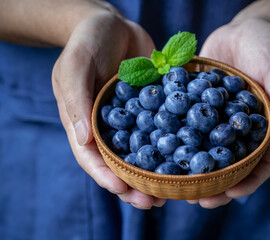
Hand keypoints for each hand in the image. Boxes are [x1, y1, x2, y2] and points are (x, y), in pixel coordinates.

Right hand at [52, 9, 164, 208]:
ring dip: (156, 173)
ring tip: (171, 191)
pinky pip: (163, 129)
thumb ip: (77, 100)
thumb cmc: (86, 41)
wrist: (113, 23)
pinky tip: (188, 155)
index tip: (122, 190)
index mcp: (85, 123)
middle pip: (120, 163)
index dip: (106, 176)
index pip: (92, 158)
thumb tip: (83, 140)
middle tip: (152, 201)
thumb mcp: (75, 65)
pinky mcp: (153, 108)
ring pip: (144, 153)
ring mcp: (133, 119)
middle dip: (135, 185)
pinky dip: (173, 145)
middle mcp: (110, 127)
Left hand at [191, 17, 269, 207]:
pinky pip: (184, 120)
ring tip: (174, 182)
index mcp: (260, 130)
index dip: (244, 182)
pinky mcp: (196, 103)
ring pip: (201, 147)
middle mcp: (235, 128)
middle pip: (225, 163)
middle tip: (195, 198)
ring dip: (189, 165)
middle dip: (212, 183)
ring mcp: (214, 117)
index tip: (228, 194)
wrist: (247, 28)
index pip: (256, 164)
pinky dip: (174, 133)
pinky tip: (158, 144)